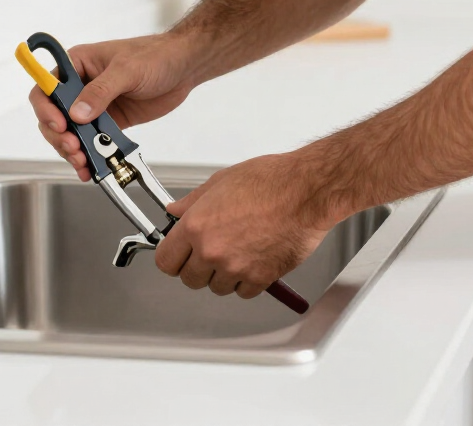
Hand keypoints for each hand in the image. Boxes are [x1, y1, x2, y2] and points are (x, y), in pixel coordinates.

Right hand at [29, 33, 199, 179]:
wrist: (184, 68)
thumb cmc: (156, 56)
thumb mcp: (127, 70)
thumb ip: (101, 92)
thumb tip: (77, 113)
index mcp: (77, 64)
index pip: (46, 87)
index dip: (46, 109)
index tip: (59, 125)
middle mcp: (80, 86)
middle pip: (53, 116)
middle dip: (59, 136)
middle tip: (74, 148)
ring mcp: (94, 106)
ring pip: (70, 133)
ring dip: (72, 150)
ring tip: (82, 162)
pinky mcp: (109, 122)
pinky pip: (92, 141)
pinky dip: (89, 156)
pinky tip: (90, 168)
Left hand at [155, 153, 336, 298]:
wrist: (306, 191)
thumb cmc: (271, 181)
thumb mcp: (222, 181)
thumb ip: (193, 202)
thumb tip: (176, 211)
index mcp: (196, 226)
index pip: (165, 261)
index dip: (173, 258)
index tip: (180, 255)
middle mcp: (212, 250)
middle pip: (190, 280)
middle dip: (198, 268)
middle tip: (213, 253)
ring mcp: (236, 267)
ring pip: (217, 288)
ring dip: (224, 275)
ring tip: (240, 251)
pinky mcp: (260, 277)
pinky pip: (244, 292)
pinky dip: (248, 281)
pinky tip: (255, 259)